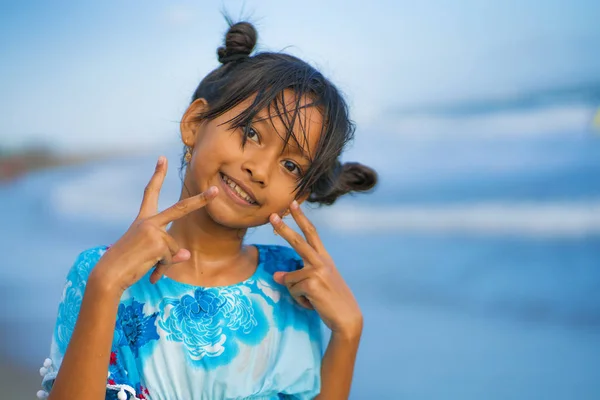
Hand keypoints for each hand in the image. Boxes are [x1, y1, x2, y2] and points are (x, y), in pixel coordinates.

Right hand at [90, 156, 217, 292]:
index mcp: (143, 219)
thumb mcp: (149, 253)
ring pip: (173, 248)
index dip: (157, 175)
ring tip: (144, 263)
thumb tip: (186, 254)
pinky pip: (171, 258)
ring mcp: (154, 231)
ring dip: (163, 261)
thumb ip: (170, 252)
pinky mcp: (158, 243)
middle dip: (201, 200)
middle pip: (180, 208)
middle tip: (216, 190)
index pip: (151, 192)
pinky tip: (147, 269)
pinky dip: (161, 268)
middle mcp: (149, 221)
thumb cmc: (127, 264)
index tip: (163, 158)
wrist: (109, 273)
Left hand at [269, 201, 362, 337]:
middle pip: (298, 242)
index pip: (312, 233)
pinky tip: (313, 304)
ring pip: (290, 279)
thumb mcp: (314, 285)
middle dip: (283, 229)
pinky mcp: (312, 283)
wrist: (347, 318)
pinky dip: (299, 300)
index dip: (301, 218)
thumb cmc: (331, 302)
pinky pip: (292, 290)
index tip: (293, 204)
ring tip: (312, 300)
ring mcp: (318, 271)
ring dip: (297, 293)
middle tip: (271, 216)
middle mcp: (322, 262)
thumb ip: (297, 276)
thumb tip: (276, 276)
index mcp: (324, 259)